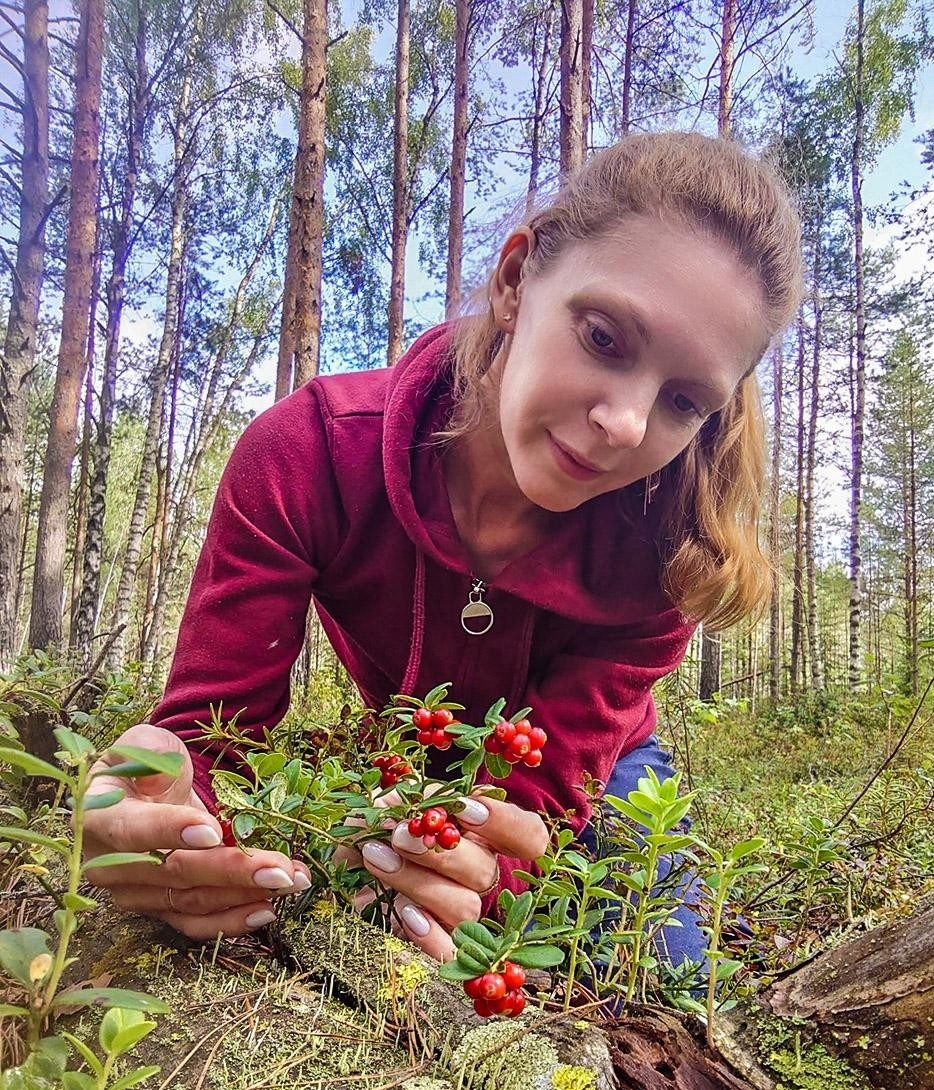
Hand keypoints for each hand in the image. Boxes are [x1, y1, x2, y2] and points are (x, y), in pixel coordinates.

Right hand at [83, 723, 310, 940]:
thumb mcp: (145, 744)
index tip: (214, 831)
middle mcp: (110, 865)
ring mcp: (136, 893)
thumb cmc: (144, 763)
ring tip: (292, 882)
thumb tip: (163, 774)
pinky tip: (268, 911)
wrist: (144, 792)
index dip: (172, 832)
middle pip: (174, 873)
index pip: (134, 831)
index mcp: (99, 818)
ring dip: (245, 894)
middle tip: (280, 868)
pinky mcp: (160, 908)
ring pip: (191, 900)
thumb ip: (150, 753)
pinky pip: (194, 922)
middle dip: (232, 871)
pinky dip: (231, 920)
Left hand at [341, 791, 548, 961]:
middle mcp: (477, 874)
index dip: (505, 823)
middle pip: (486, 871)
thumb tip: (411, 811)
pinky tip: (401, 911)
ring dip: (418, 882)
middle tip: (399, 836)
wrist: (339, 868)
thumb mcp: (388, 803)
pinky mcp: (435, 944)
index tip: (465, 810)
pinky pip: (448, 950)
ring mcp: (459, 913)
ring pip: (465, 907)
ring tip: (377, 860)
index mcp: (480, 835)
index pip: (526, 835)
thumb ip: (407, 801)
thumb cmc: (372, 829)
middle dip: (443, 852)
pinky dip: (428, 933)